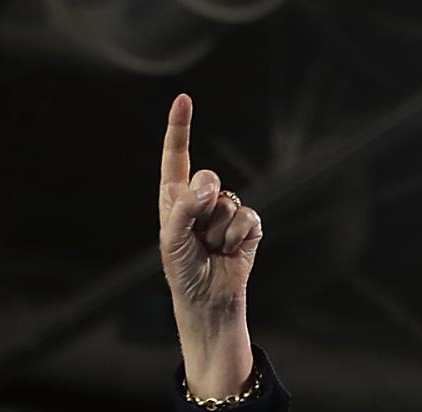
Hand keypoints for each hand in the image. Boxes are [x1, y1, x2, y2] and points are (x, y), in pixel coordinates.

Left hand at [156, 93, 259, 394]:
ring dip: (217, 231)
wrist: (208, 302)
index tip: (184, 99)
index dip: (180, 128)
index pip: (177, 157)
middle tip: (197, 234)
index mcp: (175, 197)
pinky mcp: (249, 228)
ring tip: (211, 250)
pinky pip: (247, 218)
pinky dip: (237, 237)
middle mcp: (201, 200)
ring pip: (228, 202)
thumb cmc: (183, 272)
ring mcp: (226, 213)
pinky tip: (230, 252)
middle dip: (202, 203)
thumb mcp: (173, 238)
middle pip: (208, 177)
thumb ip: (185, 206)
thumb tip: (210, 186)